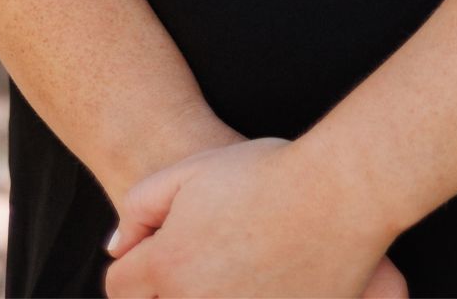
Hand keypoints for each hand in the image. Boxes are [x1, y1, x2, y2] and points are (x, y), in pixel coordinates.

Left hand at [102, 134, 405, 297]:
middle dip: (166, 287)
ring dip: (203, 294)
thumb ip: (141, 206)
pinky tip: (257, 283)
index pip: (120, 287)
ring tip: (230, 268)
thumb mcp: (192, 170)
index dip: (135, 264)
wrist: (341, 192)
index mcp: (169, 265)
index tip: (159, 251)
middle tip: (201, 259)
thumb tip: (115, 248)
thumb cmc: (268, 174)